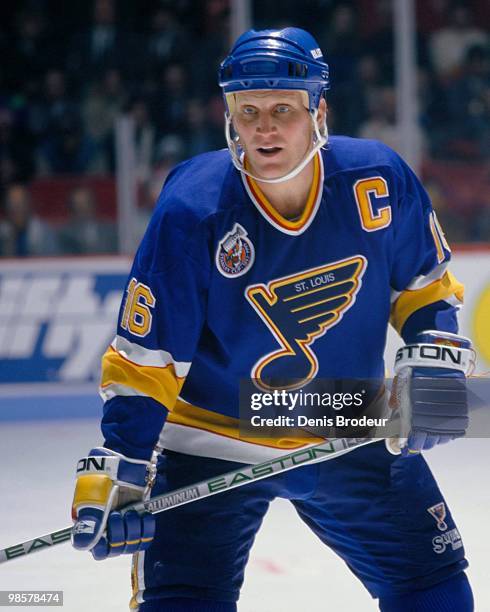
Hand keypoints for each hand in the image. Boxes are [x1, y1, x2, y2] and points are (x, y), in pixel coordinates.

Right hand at [71, 448, 155, 559]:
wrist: (126, 459)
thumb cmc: (105, 474)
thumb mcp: (94, 495)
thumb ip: (89, 519)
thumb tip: (82, 544)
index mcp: (90, 524)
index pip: (96, 550)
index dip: (103, 546)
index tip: (107, 533)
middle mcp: (106, 527)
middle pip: (114, 550)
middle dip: (120, 533)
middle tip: (120, 514)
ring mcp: (124, 524)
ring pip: (130, 545)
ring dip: (133, 529)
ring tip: (131, 511)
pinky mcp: (139, 519)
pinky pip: (145, 537)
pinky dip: (147, 528)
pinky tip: (145, 515)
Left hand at [390, 331, 472, 456]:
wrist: (433, 357)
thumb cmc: (414, 370)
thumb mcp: (401, 385)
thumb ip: (397, 401)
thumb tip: (390, 413)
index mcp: (417, 410)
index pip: (415, 436)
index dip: (410, 445)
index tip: (404, 449)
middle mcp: (433, 413)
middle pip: (430, 439)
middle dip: (422, 445)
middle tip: (415, 447)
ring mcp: (447, 411)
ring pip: (443, 436)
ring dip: (435, 441)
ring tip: (428, 441)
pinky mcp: (457, 407)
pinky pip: (455, 428)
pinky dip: (447, 434)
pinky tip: (441, 435)